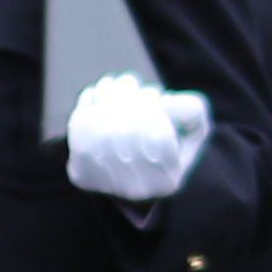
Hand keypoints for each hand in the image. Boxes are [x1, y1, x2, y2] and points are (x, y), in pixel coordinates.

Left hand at [59, 73, 212, 202]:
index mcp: (168, 181)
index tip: (155, 94)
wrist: (132, 172)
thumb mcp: (192, 127)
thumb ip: (191, 111)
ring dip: (105, 96)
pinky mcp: (82, 174)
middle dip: (127, 96)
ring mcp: (105, 185)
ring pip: (101, 128)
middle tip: (129, 81)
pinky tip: (95, 97)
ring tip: (112, 84)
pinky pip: (79, 133)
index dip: (154, 106)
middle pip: (128, 130)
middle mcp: (137, 190)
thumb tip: (165, 103)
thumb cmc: (167, 143)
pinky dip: (86, 107)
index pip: (159, 135)